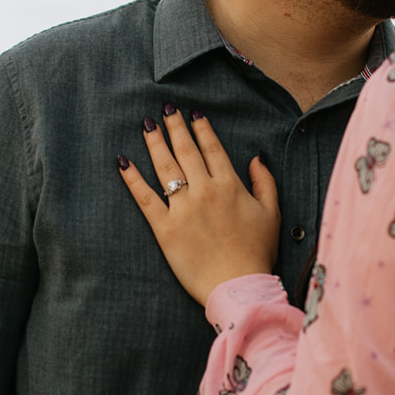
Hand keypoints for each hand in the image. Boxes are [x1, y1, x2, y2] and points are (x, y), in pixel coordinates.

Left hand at [119, 108, 279, 305]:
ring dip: (155, 143)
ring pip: (165, 167)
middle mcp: (205, 191)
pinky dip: (133, 179)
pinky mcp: (165, 228)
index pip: (211, 148)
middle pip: (186, 151)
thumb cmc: (256, 252)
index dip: (201, 128)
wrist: (238, 286)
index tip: (193, 113)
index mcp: (230, 186)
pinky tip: (123, 162)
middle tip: (166, 108)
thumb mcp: (271, 213)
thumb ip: (264, 182)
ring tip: (147, 125)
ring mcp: (183, 209)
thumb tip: (255, 157)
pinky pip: (145, 198)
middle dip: (175, 127)